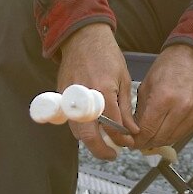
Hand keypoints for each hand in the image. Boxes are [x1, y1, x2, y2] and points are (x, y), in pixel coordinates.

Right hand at [56, 24, 134, 159]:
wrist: (83, 38)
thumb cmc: (106, 55)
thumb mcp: (124, 79)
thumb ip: (125, 108)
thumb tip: (131, 131)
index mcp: (103, 90)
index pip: (112, 124)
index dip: (121, 138)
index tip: (127, 143)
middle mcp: (84, 96)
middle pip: (88, 134)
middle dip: (100, 150)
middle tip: (112, 155)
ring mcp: (69, 96)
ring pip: (76, 130)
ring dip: (89, 142)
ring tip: (103, 146)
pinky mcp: (61, 96)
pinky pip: (69, 120)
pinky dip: (80, 130)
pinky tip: (92, 131)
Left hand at [133, 45, 192, 150]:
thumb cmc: (168, 68)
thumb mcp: (146, 86)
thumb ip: (140, 111)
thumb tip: (133, 132)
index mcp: (163, 98)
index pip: (147, 130)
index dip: (136, 140)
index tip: (130, 142)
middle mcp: (181, 108)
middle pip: (159, 138)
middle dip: (146, 142)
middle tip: (138, 142)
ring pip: (172, 139)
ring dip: (159, 140)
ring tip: (149, 137)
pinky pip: (184, 133)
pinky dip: (172, 134)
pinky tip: (164, 129)